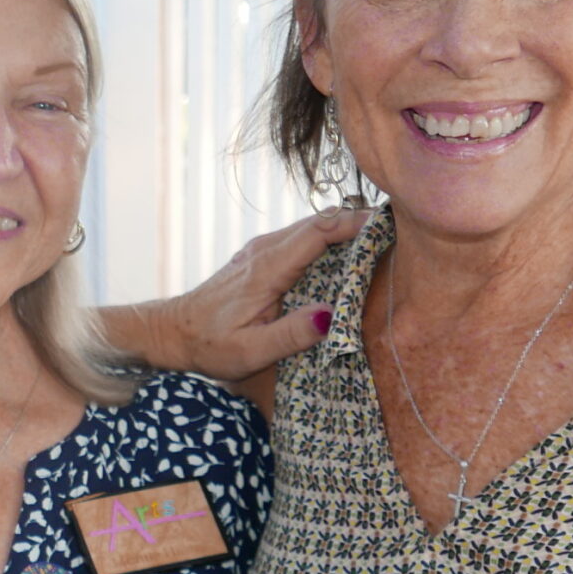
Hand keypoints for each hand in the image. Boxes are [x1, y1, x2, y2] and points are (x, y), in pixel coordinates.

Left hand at [126, 211, 368, 381]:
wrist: (173, 332)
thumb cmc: (209, 345)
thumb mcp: (249, 352)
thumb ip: (290, 335)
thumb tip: (330, 316)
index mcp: (266, 269)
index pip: (318, 232)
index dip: (355, 223)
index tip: (388, 225)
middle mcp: (265, 250)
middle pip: (320, 222)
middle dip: (359, 220)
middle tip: (399, 229)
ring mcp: (262, 250)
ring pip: (312, 227)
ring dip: (346, 228)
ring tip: (384, 237)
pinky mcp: (263, 256)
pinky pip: (303, 238)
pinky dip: (330, 238)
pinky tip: (350, 252)